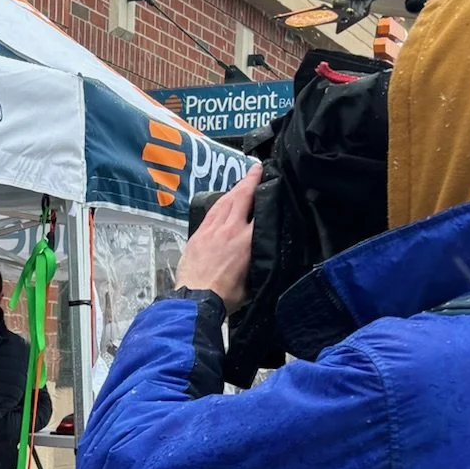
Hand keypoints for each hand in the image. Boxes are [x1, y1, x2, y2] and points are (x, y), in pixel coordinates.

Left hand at [175, 164, 260, 309]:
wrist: (196, 300)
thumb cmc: (225, 296)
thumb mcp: (253, 282)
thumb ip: (260, 265)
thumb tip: (265, 259)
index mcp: (247, 241)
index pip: (261, 210)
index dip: (267, 194)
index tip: (272, 182)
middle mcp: (229, 230)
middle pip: (241, 197)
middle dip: (250, 180)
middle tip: (258, 169)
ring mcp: (211, 230)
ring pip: (224, 202)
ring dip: (235, 189)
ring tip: (243, 182)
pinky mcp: (198, 235)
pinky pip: (211, 213)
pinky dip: (220, 203)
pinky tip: (223, 201)